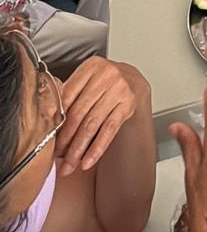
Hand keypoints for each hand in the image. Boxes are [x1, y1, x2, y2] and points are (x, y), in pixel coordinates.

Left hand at [56, 58, 147, 175]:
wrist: (133, 79)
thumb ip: (69, 93)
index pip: (67, 96)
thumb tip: (49, 119)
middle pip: (79, 113)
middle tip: (57, 156)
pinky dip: (97, 148)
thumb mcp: (87, 79)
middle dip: (65, 139)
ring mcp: (119, 89)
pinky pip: (109, 130)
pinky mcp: (128, 104)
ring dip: (79, 149)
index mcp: (90, 67)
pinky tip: (88, 161)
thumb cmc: (104, 82)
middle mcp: (106, 75)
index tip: (48, 138)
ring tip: (70, 164)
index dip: (57, 120)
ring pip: (92, 124)